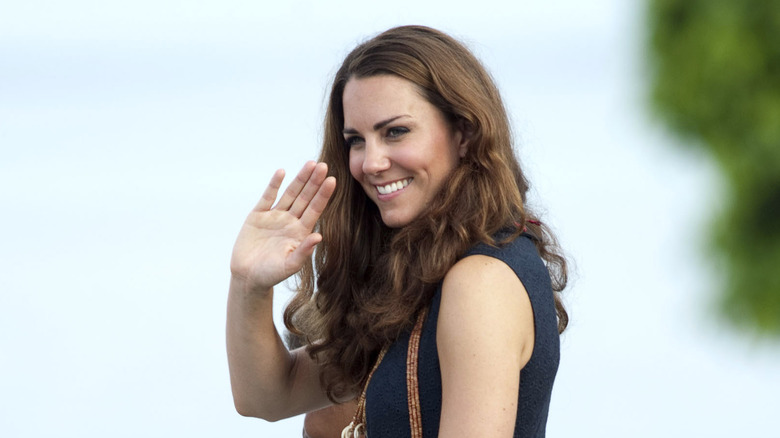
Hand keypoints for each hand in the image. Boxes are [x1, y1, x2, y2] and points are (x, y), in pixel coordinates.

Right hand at [230, 161, 335, 292]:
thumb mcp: (290, 265)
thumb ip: (304, 251)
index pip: (315, 209)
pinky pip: (268, 197)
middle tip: (323, 165)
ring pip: (290, 194)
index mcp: (301, 232)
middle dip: (314, 182)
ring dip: (299, 179)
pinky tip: (282, 172)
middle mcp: (290, 221)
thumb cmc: (271, 274)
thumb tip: (319, 237)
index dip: (323, 195)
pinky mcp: (258, 215)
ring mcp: (275, 217)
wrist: (248, 277)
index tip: (332, 180)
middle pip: (305, 197)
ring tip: (310, 164)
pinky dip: (274, 185)